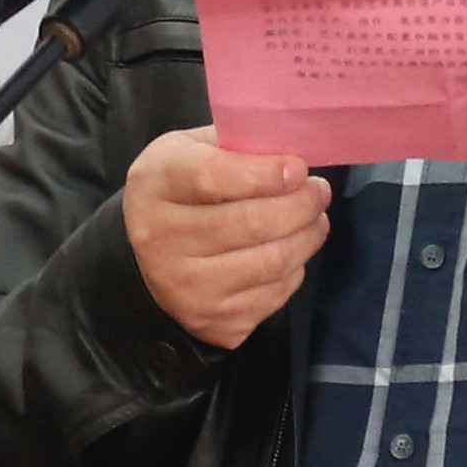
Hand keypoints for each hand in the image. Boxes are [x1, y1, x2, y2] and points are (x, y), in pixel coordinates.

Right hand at [123, 126, 328, 348]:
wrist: (148, 258)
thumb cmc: (181, 191)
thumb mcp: (192, 151)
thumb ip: (236, 146)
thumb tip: (294, 158)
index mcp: (155, 183)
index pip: (214, 177)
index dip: (266, 173)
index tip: (299, 169)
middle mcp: (161, 239)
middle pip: (253, 223)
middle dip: (301, 204)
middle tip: (318, 192)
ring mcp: (185, 286)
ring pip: (272, 261)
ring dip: (308, 236)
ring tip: (315, 219)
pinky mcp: (211, 320)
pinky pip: (274, 294)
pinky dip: (293, 271)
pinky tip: (290, 252)